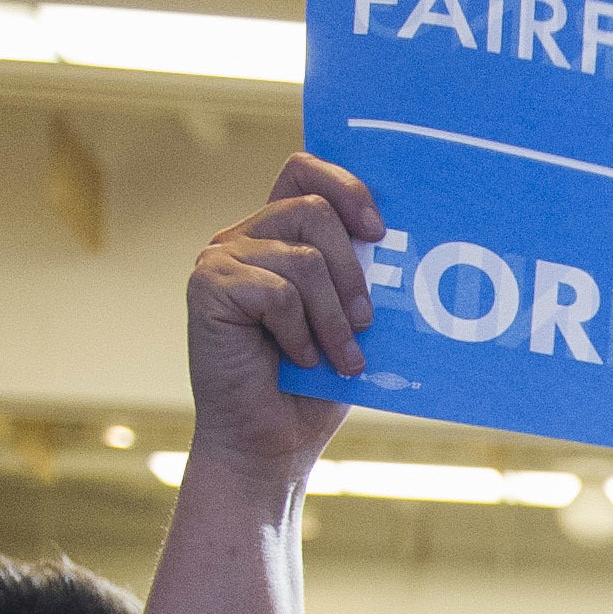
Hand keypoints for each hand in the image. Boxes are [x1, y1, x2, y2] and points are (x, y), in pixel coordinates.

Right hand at [181, 153, 379, 491]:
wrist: (271, 445)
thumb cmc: (315, 387)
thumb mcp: (352, 321)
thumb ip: (362, 275)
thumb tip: (405, 240)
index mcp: (278, 235)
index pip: (303, 168)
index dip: (345, 184)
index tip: (380, 230)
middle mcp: (244, 237)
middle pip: (312, 207)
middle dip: (354, 267)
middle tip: (368, 321)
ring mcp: (221, 259)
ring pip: (303, 256)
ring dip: (334, 316)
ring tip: (342, 357)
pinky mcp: (207, 286)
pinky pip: (278, 291)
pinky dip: (301, 333)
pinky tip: (299, 360)